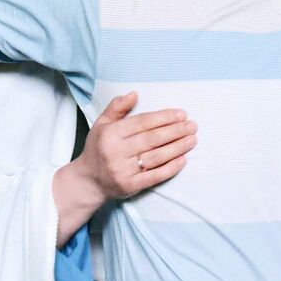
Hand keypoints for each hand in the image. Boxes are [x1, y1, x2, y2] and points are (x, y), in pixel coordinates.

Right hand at [77, 91, 196, 200]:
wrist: (89, 181)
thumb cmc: (98, 149)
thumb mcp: (101, 124)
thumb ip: (117, 107)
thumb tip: (134, 94)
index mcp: (110, 133)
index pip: (142, 122)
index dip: (164, 117)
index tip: (181, 114)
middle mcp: (116, 151)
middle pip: (152, 139)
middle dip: (175, 131)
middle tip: (192, 126)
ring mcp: (123, 170)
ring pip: (156, 156)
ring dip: (177, 148)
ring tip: (192, 140)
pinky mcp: (130, 186)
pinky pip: (155, 176)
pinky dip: (171, 168)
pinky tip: (183, 159)